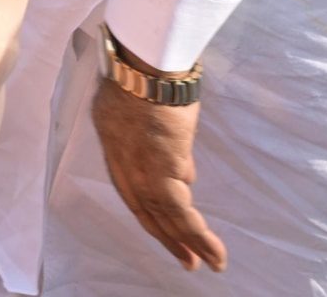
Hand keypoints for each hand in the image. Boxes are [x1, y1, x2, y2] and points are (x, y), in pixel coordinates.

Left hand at [91, 76, 226, 273]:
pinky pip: (181, 213)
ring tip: (209, 262)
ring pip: (165, 217)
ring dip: (188, 243)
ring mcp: (140, 170)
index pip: (130, 188)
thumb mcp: (140, 107)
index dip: (148, 210)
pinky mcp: (163, 173)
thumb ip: (154, 139)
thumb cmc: (144, 72)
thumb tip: (182, 171)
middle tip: (186, 259)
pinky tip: (212, 250)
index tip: (162, 227)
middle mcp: (123, 161)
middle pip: (144, 208)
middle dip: (167, 235)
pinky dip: (198, 236)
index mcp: (114, 143)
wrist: (144, 65)